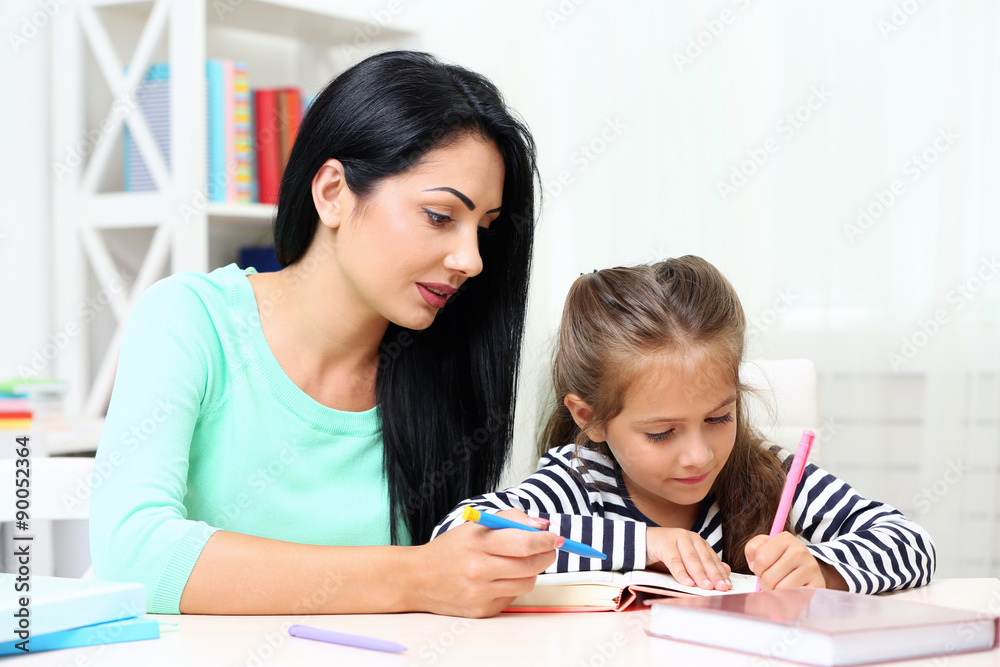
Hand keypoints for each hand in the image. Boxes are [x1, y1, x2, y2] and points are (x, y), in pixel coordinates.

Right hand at [410, 509, 558, 616]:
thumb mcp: (475, 525)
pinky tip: (499, 578)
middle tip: (547, 549)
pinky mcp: (482, 610)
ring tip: (518, 563)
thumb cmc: (450, 549)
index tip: (554, 537)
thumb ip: (510, 519)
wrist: (419, 578)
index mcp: (477, 542)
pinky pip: (513, 597)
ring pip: (527, 583)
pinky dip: (513, 585)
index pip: (524, 542)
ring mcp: (481, 593)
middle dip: (546, 555)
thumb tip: (541, 525)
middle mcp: (479, 569)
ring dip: (531, 571)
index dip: (546, 540)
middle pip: (531, 565)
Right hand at [646, 527, 731, 590]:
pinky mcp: (664, 543)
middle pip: (704, 559)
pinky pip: (674, 560)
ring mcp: (677, 538)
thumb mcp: (687, 561)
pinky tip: (687, 582)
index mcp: (698, 541)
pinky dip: (681, 573)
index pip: (712, 559)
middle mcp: (690, 538)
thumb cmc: (666, 554)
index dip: (720, 573)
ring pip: (691, 559)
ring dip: (699, 574)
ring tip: (706, 587)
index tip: (727, 586)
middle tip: (721, 587)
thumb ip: (705, 565)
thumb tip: (727, 570)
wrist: (642, 543)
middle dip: (714, 574)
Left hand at [744, 532, 844, 589]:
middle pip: (769, 577)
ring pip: (779, 589)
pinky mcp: (818, 585)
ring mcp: (811, 568)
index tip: (763, 567)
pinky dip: (786, 598)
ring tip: (780, 585)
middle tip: (772, 579)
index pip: (761, 558)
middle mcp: (800, 551)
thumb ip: (752, 549)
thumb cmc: (781, 559)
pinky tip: (789, 591)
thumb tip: (753, 563)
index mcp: (785, 538)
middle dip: (765, 582)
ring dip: (775, 591)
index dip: (757, 567)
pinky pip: (792, 598)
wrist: (806, 569)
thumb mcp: (764, 547)